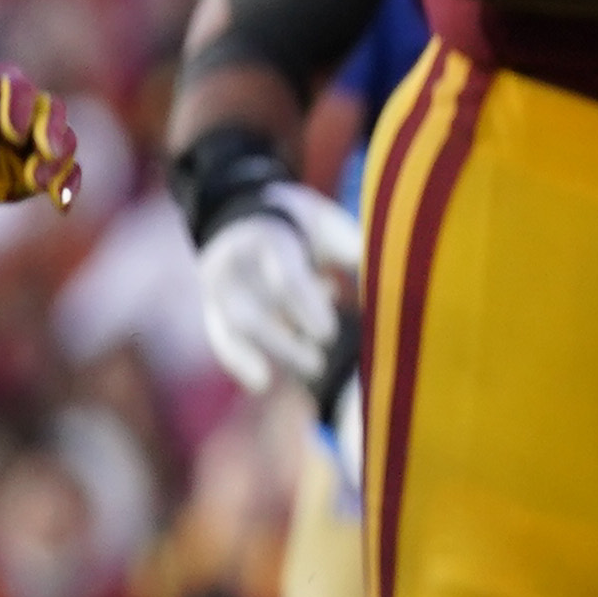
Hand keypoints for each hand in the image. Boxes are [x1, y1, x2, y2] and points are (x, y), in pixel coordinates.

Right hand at [196, 181, 365, 394]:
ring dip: (270, 353)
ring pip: (234, 325)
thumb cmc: (304, 224)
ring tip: (312, 368)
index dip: (305, 308)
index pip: (284, 278)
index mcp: (269, 238)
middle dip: (284, 342)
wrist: (250, 212)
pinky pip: (220, 334)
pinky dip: (238, 360)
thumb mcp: (329, 224)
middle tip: (319, 362)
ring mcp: (219, 285)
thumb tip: (384, 282)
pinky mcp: (213, 304)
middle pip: (252, 310)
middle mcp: (236, 263)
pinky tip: (262, 383)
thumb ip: (352, 251)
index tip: (328, 334)